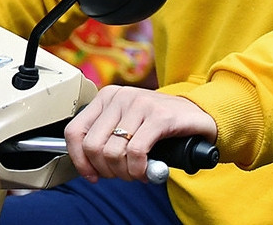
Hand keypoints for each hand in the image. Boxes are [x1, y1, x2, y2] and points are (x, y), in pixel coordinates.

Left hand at [64, 85, 217, 182]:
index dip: (80, 160)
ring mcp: (140, 104)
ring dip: (124, 173)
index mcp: (107, 97)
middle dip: (105, 170)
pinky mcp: (159, 116)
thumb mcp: (126, 124)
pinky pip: (136, 153)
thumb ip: (104, 137)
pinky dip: (138, 170)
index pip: (75, 132)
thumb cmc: (159, 124)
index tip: (92, 174)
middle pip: (92, 146)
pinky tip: (146, 171)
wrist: (197, 115)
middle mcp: (120, 96)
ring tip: (136, 173)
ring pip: (112, 152)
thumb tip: (85, 164)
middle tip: (121, 175)